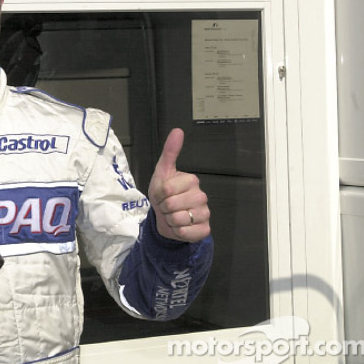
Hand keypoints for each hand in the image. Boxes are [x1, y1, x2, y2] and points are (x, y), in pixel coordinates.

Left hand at [148, 128, 210, 242]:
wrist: (165, 217)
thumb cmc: (164, 194)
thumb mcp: (162, 172)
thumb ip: (170, 152)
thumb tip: (178, 130)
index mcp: (192, 180)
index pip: (166, 189)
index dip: (158, 194)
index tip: (162, 194)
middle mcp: (202, 196)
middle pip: (171, 204)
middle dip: (163, 208)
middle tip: (166, 206)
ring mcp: (205, 213)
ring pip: (178, 219)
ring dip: (169, 220)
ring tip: (173, 216)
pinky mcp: (204, 229)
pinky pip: (186, 233)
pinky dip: (178, 232)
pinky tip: (180, 227)